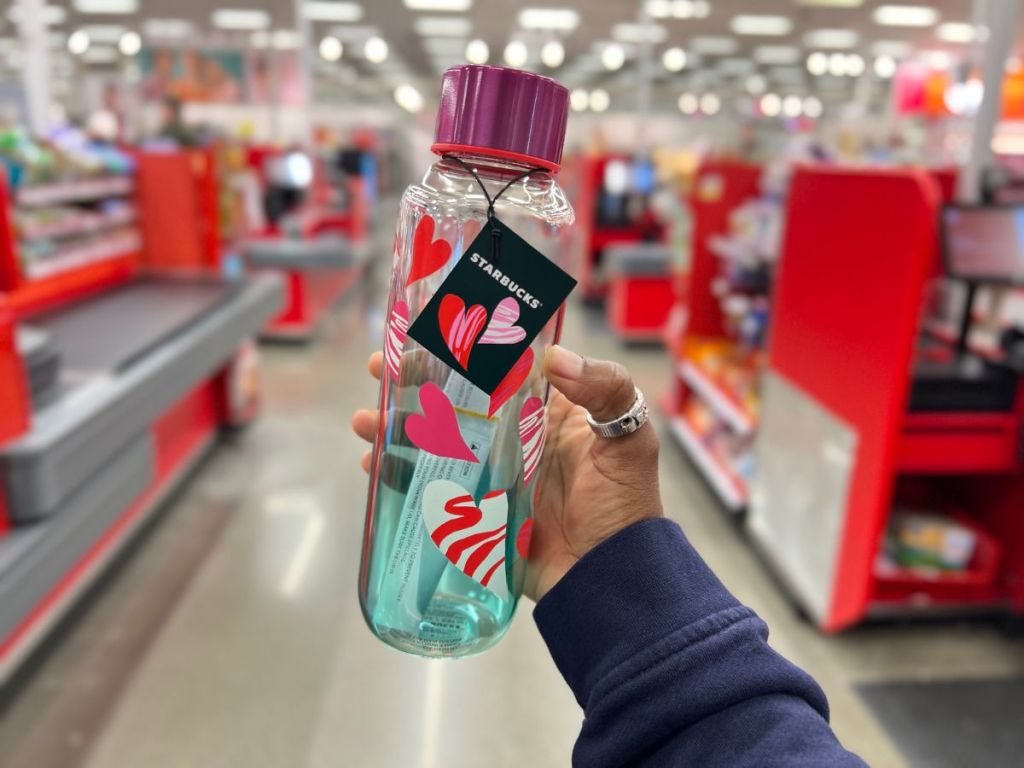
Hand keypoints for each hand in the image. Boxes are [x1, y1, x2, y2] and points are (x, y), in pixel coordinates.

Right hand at [352, 345, 662, 601]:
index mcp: (546, 411)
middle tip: (378, 372)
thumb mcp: (627, 440)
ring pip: (432, 441)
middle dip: (412, 384)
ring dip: (394, 427)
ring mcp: (488, 474)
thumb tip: (556, 356)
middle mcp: (512, 437)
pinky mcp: (473, 512)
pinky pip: (429, 487)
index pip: (497, 369)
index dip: (461, 350)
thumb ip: (604, 390)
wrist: (609, 578)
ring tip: (366, 421)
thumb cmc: (623, 505)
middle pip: (453, 401)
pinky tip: (375, 465)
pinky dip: (398, 475)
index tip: (427, 333)